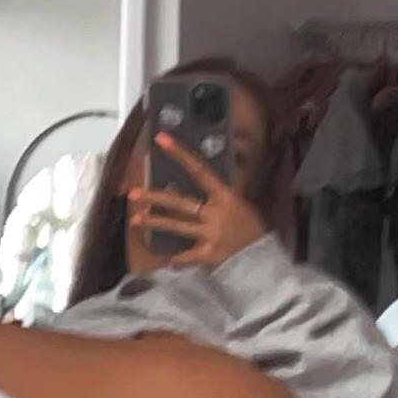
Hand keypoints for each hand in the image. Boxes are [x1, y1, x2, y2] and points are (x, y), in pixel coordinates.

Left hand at [128, 131, 265, 267]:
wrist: (263, 259)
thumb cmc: (251, 229)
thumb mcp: (239, 205)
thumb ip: (218, 197)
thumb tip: (201, 183)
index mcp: (225, 196)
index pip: (199, 169)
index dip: (180, 153)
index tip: (161, 139)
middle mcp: (215, 213)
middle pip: (181, 202)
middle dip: (156, 197)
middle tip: (134, 192)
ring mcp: (210, 234)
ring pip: (178, 226)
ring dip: (155, 222)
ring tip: (135, 219)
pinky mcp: (208, 255)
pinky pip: (186, 256)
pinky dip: (176, 258)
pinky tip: (164, 259)